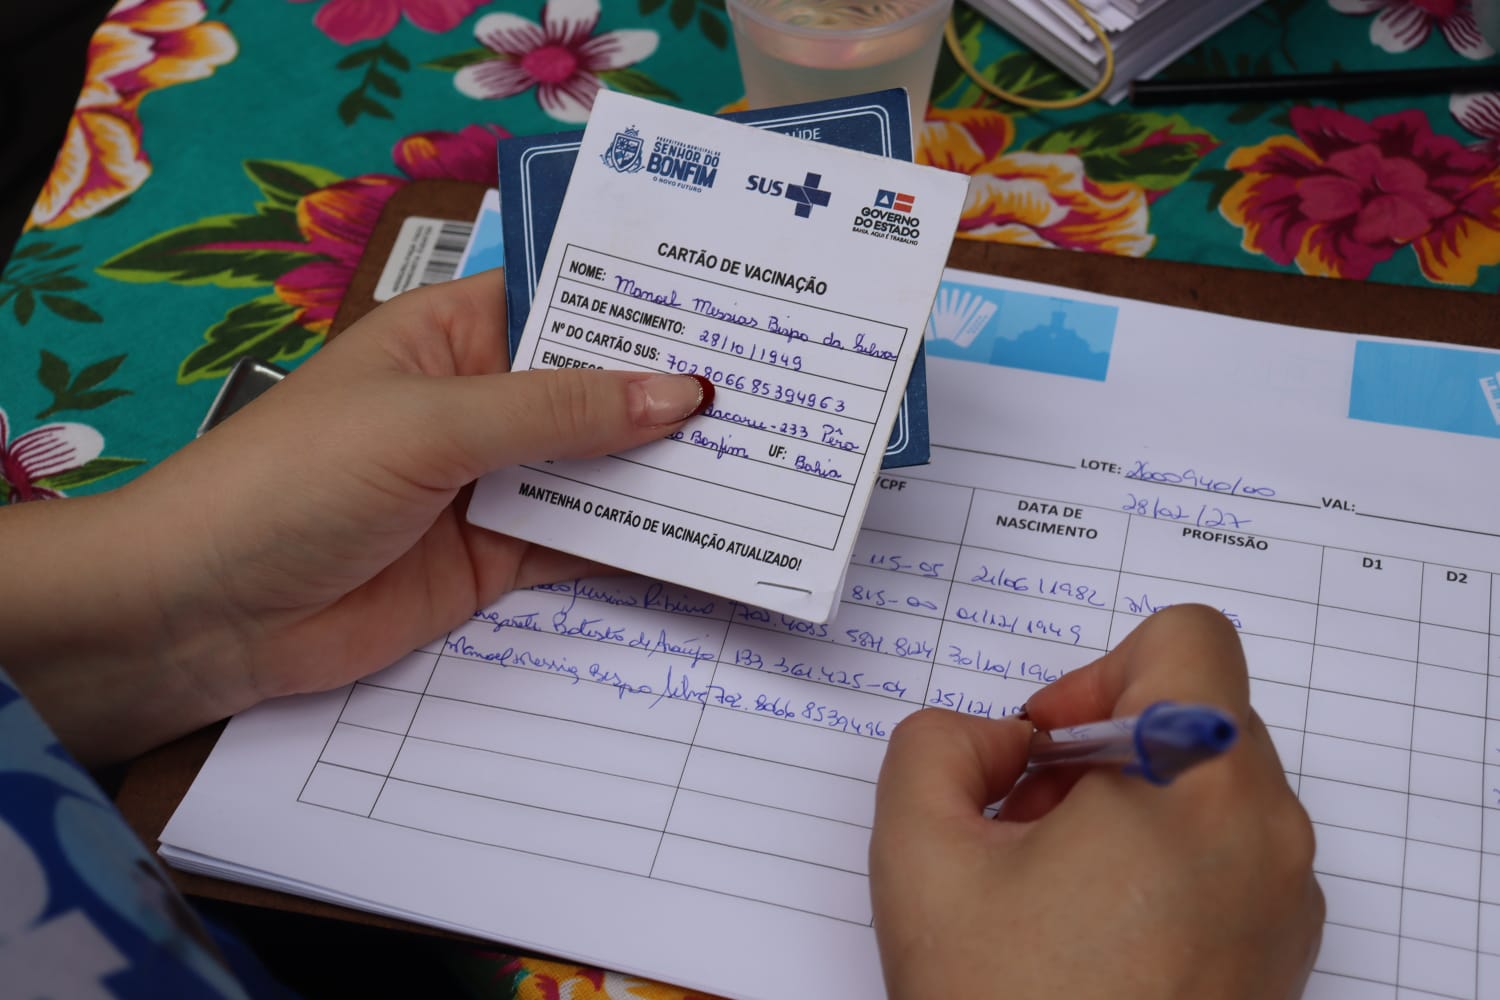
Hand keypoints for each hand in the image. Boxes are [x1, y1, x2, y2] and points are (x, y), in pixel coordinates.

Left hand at [2, 270, 707, 762]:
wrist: (205, 616)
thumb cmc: (297, 480)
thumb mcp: (431, 426)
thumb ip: (560, 413)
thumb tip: (685, 394)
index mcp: (453, 336)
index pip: (566, 302)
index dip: (647, 304)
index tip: (742, 305)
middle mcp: (482, 403)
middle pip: (596, 391)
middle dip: (674, 394)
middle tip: (784, 390)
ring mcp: (492, 486)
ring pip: (601, 471)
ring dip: (671, 472)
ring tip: (771, 460)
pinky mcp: (498, 561)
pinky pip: (586, 545)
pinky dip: (643, 545)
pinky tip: (715, 537)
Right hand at [870, 605, 1322, 999]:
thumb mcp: (918, 852)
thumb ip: (934, 744)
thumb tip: (990, 740)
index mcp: (1198, 786)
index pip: (1189, 639)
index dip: (1100, 668)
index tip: (1050, 739)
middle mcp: (1268, 835)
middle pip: (1199, 709)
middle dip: (1103, 742)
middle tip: (1030, 814)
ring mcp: (1286, 900)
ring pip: (1215, 782)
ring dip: (1130, 800)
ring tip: (1053, 877)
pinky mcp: (1282, 951)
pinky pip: (1233, 852)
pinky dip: (1165, 856)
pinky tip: (1092, 922)